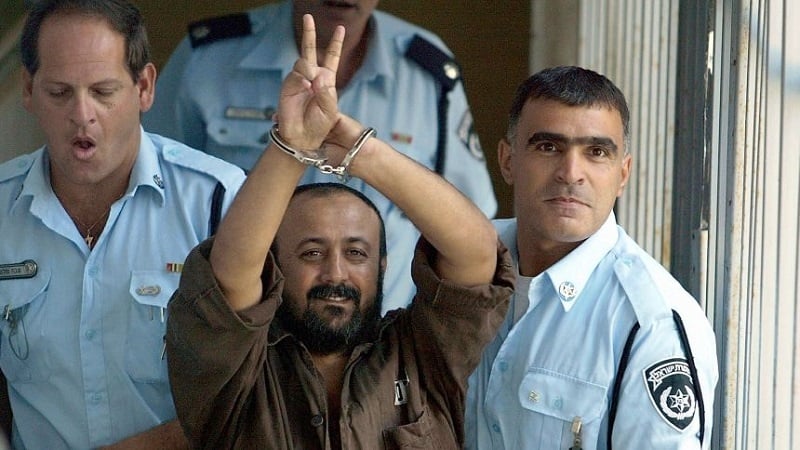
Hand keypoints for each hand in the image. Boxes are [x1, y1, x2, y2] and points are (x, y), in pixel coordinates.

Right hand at [277, 14, 344, 150]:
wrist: (302, 137)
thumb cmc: (319, 125)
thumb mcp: (331, 109)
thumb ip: (326, 91)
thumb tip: (317, 74)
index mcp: (326, 81)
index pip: (331, 58)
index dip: (335, 44)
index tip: (340, 29)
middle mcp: (312, 77)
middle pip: (310, 50)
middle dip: (310, 33)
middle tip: (308, 17)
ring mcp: (299, 80)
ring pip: (304, 62)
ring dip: (310, 69)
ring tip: (311, 84)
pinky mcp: (288, 85)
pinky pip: (296, 73)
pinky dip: (302, 78)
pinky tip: (305, 86)